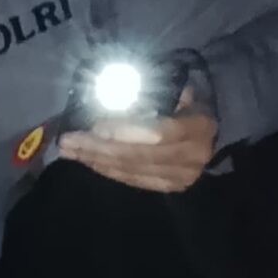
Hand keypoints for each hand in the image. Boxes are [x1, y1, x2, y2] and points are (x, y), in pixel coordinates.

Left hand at [59, 77, 218, 193]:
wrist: (209, 133)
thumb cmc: (187, 104)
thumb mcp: (177, 91)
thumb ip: (155, 93)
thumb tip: (115, 92)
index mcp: (199, 127)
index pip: (159, 133)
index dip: (125, 131)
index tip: (95, 126)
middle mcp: (194, 157)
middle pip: (139, 156)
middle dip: (99, 149)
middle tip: (68, 141)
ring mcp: (182, 177)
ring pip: (132, 170)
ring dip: (96, 161)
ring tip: (69, 151)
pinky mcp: (170, 187)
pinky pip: (133, 180)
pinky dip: (108, 170)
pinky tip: (88, 161)